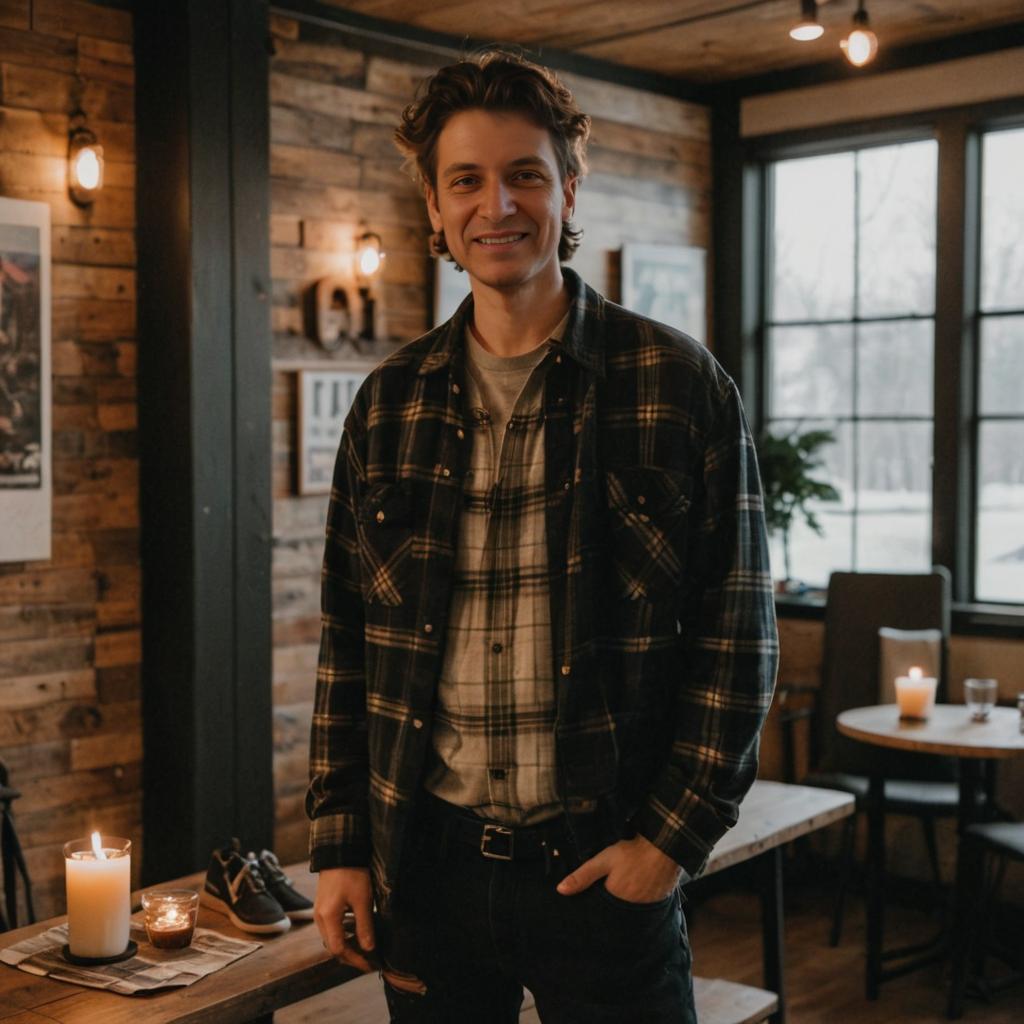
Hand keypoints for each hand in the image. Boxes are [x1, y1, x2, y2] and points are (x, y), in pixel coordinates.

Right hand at [314, 867, 375, 971]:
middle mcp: (319, 918)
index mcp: (328, 918)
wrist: (340, 852)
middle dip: (351, 957)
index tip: (370, 965)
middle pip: (333, 947)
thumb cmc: (352, 873)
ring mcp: (319, 912)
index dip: (355, 960)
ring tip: (364, 952)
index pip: (339, 949)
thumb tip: (369, 948)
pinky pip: (330, 929)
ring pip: (331, 939)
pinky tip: (356, 935)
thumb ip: (365, 926)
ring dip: (347, 948)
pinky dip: (343, 936)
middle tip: (369, 962)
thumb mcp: (362, 900)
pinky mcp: (323, 907)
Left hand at [556, 834, 681, 903]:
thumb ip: (582, 876)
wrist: (663, 846)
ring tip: (623, 892)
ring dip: (625, 906)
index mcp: (616, 900)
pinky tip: (637, 891)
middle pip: (616, 913)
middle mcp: (631, 909)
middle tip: (609, 894)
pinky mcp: (659, 902)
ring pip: (630, 911)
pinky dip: (639, 902)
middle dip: (610, 909)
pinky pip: (645, 908)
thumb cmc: (632, 852)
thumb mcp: (603, 860)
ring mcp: (647, 907)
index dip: (596, 906)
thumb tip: (560, 890)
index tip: (592, 901)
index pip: (601, 911)